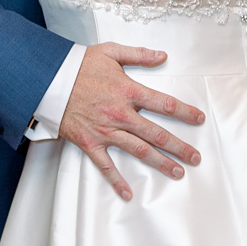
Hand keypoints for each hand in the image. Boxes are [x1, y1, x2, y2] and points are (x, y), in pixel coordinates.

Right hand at [58, 42, 205, 200]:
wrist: (47, 81)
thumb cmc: (78, 66)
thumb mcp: (110, 52)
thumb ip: (139, 54)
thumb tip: (162, 55)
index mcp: (129, 91)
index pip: (165, 104)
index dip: (185, 112)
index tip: (199, 119)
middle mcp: (121, 114)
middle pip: (157, 134)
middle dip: (179, 146)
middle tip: (195, 157)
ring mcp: (106, 131)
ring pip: (139, 151)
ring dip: (160, 163)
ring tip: (178, 172)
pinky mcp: (90, 143)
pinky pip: (106, 166)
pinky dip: (117, 181)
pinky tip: (128, 193)